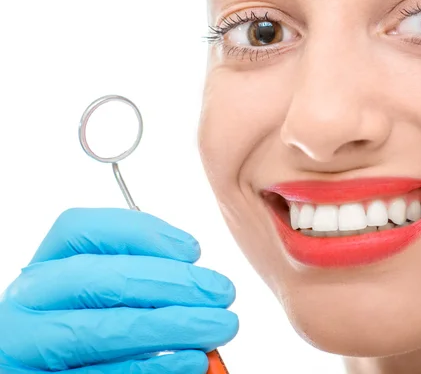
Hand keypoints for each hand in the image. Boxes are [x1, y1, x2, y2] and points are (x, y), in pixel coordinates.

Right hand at [0, 208, 237, 372]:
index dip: (143, 234)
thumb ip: (138, 270)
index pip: (82, 229)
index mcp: (45, 266)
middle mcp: (31, 301)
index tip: (192, 250)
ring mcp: (32, 348)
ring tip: (220, 325)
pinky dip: (159, 366)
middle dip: (173, 283)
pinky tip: (194, 359)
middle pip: (102, 278)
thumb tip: (191, 266)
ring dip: (175, 325)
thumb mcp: (102, 287)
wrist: (55, 368)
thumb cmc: (88, 321)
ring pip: (106, 330)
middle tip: (221, 292)